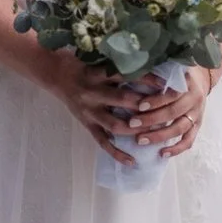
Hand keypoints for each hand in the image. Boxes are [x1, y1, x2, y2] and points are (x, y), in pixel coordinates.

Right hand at [39, 50, 160, 165]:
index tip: (165, 82)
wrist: (55, 75)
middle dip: (145, 105)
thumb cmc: (82, 65)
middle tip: (166, 109)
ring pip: (115, 124)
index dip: (146, 79)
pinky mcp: (87, 124)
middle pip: (123, 99)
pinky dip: (117, 153)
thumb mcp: (99, 61)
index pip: (126, 75)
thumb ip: (119, 66)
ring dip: (136, 129)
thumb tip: (150, 64)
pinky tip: (132, 162)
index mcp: (98, 74)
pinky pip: (102, 142)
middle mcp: (93, 92)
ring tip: (155, 132)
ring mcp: (90, 111)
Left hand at [122, 62, 214, 157]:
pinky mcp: (197, 126)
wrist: (199, 78)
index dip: (155, 100)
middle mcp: (194, 99)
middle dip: (151, 120)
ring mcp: (197, 114)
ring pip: (179, 128)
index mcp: (187, 83)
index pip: (171, 94)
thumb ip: (155, 73)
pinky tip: (162, 154)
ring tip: (140, 140)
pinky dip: (176, 149)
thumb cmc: (176, 73)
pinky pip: (189, 140)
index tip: (139, 106)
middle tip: (131, 124)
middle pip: (173, 112)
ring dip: (159, 136)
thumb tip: (132, 74)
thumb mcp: (170, 69)